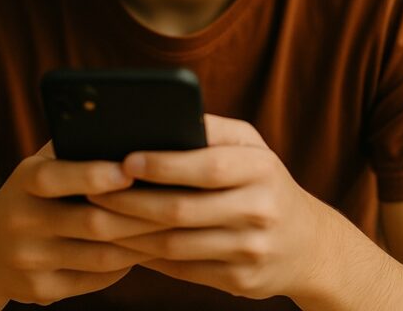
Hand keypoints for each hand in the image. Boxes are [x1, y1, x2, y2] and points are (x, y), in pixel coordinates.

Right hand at [0, 142, 166, 305]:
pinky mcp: (39, 291)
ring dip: (139, 243)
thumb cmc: (30, 195)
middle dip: (137, 213)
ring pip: (98, 256)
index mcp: (23, 182)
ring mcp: (29, 261)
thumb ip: (73, 147)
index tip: (130, 170)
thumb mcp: (39, 166)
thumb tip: (125, 125)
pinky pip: (94, 280)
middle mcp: (21, 222)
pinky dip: (123, 266)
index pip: (56, 177)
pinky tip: (145, 251)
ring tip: (171, 228)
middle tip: (175, 203)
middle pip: (89, 222)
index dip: (93, 175)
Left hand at [88, 115, 331, 299]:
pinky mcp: (240, 282)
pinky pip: (183, 269)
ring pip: (176, 244)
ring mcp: (251, 251)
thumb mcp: (251, 147)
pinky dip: (148, 257)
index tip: (125, 160)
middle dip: (131, 201)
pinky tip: (124, 243)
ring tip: (98, 217)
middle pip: (183, 209)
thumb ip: (211, 131)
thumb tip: (158, 121)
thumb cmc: (264, 181)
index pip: (207, 165)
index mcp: (261, 168)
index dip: (164, 164)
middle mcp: (260, 210)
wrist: (308, 244)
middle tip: (94, 191)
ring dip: (130, 232)